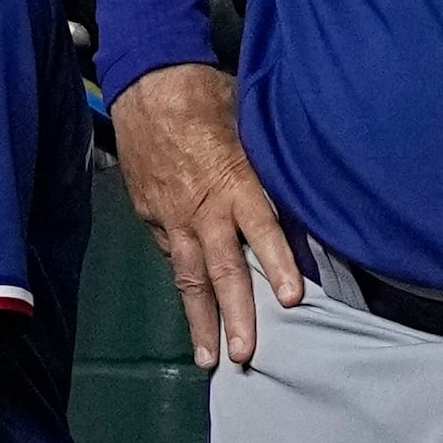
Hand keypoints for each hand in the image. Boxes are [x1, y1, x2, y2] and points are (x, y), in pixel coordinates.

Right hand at [109, 63, 302, 367]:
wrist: (146, 84)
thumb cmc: (206, 96)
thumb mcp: (247, 124)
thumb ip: (266, 164)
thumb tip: (295, 189)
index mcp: (233, 182)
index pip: (262, 230)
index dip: (279, 264)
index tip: (293, 299)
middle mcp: (202, 209)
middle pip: (222, 271)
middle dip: (235, 315)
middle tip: (245, 354)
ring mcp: (172, 217)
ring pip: (189, 277)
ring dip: (200, 320)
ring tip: (209, 358)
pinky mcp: (150, 215)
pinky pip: (172, 254)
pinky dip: (183, 281)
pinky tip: (192, 306)